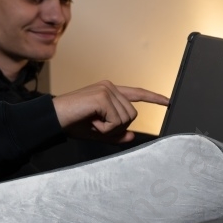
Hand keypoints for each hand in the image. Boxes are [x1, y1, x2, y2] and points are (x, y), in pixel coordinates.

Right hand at [52, 81, 168, 143]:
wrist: (54, 119)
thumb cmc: (73, 123)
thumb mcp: (99, 132)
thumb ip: (116, 134)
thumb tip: (132, 136)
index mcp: (110, 91)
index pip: (136, 94)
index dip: (153, 98)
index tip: (168, 102)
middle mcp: (110, 87)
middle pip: (132, 115)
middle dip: (117, 127)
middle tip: (97, 126)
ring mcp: (107, 90)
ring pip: (126, 119)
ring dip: (109, 128)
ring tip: (92, 123)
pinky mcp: (103, 96)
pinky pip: (116, 121)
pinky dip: (104, 128)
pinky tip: (91, 122)